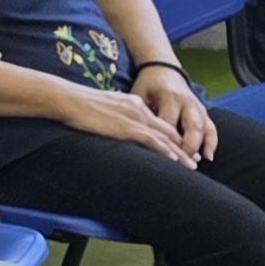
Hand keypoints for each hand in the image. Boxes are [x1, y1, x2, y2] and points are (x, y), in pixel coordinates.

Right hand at [57, 83, 195, 162]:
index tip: (181, 147)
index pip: (159, 122)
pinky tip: (174, 159)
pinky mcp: (127, 127)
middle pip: (168, 130)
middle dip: (183, 146)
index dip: (173, 136)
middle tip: (194, 160)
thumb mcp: (104, 108)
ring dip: (180, 153)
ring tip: (190, 165)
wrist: (70, 100)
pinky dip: (165, 150)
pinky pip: (152, 140)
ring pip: (165, 137)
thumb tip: (116, 126)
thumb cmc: (80, 105)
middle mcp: (140, 109)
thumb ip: (116, 116)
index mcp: (134, 104)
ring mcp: (135, 118)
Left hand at [132, 65, 217, 163]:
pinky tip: (208, 157)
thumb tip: (134, 137)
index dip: (163, 140)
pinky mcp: (204, 111)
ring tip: (194, 163)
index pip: (168, 123)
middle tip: (179, 163)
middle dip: (186, 147)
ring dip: (199, 147)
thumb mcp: (139, 96)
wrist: (163, 70)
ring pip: (203, 129)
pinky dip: (211, 142)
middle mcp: (187, 102)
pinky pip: (212, 128)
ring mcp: (198, 107)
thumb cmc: (147, 86)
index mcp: (169, 98)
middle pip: (190, 128)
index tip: (157, 157)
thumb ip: (140, 114)